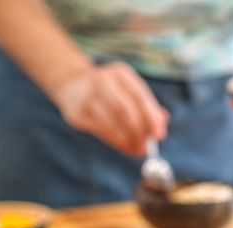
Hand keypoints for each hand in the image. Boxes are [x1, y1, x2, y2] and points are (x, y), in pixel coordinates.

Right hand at [47, 61, 167, 156]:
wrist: (70, 83)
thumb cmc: (109, 90)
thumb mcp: (127, 90)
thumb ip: (147, 106)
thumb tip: (162, 125)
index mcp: (121, 73)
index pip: (139, 96)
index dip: (151, 117)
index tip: (159, 135)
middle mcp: (103, 80)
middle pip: (126, 110)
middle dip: (140, 131)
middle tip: (147, 146)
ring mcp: (86, 95)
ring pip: (113, 121)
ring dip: (129, 139)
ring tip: (138, 149)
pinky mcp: (76, 112)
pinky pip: (101, 130)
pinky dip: (116, 140)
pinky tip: (125, 146)